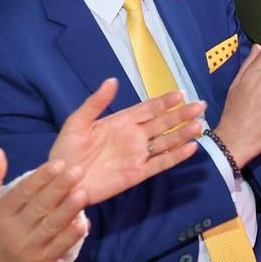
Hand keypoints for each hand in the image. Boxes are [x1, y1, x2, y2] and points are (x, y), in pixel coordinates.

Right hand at [0, 149, 88, 261]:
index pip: (22, 193)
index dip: (41, 178)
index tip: (58, 163)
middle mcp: (13, 232)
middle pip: (39, 207)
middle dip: (60, 188)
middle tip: (78, 170)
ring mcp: (28, 249)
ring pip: (51, 226)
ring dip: (69, 209)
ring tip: (83, 192)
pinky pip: (59, 247)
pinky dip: (71, 235)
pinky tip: (83, 222)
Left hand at [46, 78, 203, 204]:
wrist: (60, 181)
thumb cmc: (66, 150)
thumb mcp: (77, 122)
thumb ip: (96, 103)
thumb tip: (113, 80)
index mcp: (122, 121)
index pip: (149, 108)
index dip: (165, 102)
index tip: (181, 94)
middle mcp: (134, 136)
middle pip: (163, 123)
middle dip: (182, 114)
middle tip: (200, 106)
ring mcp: (138, 155)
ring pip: (166, 142)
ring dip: (183, 134)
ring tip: (200, 126)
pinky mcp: (137, 173)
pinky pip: (160, 163)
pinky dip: (176, 156)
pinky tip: (191, 148)